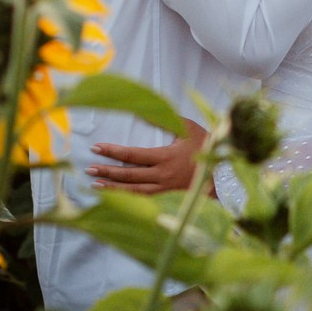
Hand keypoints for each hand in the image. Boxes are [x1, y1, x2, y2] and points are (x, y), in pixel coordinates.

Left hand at [87, 118, 208, 193]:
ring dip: (113, 188)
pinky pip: (143, 201)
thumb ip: (165, 119)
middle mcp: (161, 175)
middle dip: (107, 171)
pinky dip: (127, 200)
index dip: (113, 151)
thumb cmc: (204, 146)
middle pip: (128, 175)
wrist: (222, 174)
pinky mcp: (167, 198)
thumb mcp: (187, 127)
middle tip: (88, 169)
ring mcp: (164, 190)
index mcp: (165, 157)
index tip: (96, 148)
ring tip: (95, 185)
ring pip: (133, 191)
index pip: (132, 154)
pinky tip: (115, 198)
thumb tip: (143, 109)